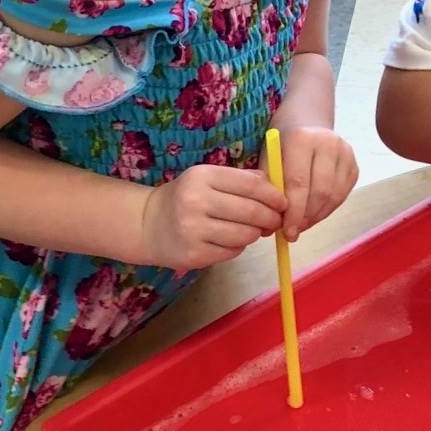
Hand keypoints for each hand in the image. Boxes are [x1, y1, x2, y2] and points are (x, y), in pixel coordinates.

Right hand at [141, 165, 287, 268]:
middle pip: (252, 211)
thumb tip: (278, 188)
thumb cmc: (186, 198)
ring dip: (255, 234)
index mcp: (203, 176)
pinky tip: (231, 240)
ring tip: (252, 230)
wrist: (147, 224)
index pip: (252, 185)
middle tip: (275, 221)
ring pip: (245, 235)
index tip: (283, 203)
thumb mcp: (208, 179)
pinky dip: (239, 247)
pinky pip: (232, 252)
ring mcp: (193, 230)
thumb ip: (242, 180)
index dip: (274, 195)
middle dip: (271, 218)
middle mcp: (196, 201)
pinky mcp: (194, 254)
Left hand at [266, 124, 357, 239]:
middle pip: (320, 192)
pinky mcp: (354, 164)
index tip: (286, 232)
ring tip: (302, 224)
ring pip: (334, 196)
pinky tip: (314, 213)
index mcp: (302, 139)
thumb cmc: (282, 143)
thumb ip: (270, 188)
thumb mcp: (268, 158)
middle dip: (305, 217)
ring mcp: (346, 153)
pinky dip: (327, 209)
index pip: (299, 183)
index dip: (293, 212)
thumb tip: (270, 228)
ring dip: (317, 216)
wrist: (307, 120)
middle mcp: (329, 143)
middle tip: (293, 232)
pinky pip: (342, 195)